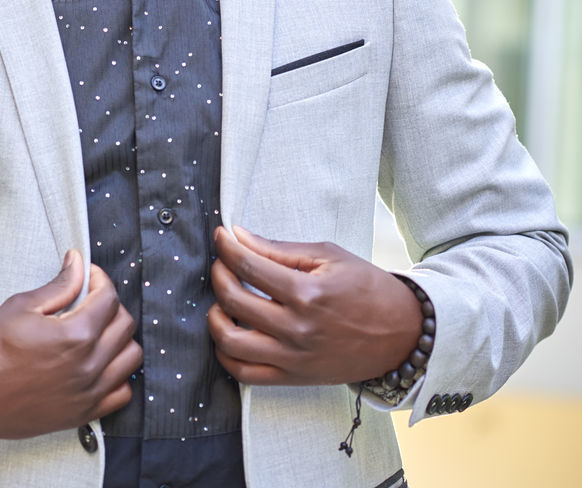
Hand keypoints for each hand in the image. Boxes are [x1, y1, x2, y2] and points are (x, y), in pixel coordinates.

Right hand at [0, 251, 141, 442]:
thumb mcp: (21, 307)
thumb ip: (60, 285)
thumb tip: (78, 264)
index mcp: (75, 335)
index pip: (109, 297)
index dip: (99, 278)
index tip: (88, 276)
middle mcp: (89, 366)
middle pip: (124, 324)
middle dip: (110, 304)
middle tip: (89, 300)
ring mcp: (89, 393)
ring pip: (130, 357)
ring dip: (119, 338)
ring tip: (96, 331)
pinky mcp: (83, 413)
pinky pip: (122, 393)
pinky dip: (117, 375)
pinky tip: (98, 363)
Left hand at [207, 226, 421, 385]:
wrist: (400, 333)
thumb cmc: (366, 288)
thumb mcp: (328, 256)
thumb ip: (280, 249)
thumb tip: (239, 236)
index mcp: (307, 293)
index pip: (250, 266)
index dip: (227, 247)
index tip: (220, 236)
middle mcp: (296, 328)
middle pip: (234, 300)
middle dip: (218, 274)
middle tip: (222, 262)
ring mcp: (293, 357)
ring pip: (231, 342)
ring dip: (214, 317)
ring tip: (221, 300)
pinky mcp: (293, 378)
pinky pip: (245, 374)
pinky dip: (226, 355)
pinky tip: (228, 332)